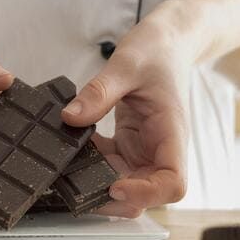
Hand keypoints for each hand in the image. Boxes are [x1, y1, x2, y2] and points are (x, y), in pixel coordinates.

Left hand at [62, 6, 191, 217]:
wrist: (167, 42)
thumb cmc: (157, 52)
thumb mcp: (126, 65)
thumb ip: (99, 93)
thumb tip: (70, 118)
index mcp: (171, 133)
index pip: (172, 183)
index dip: (146, 194)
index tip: (114, 187)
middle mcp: (161, 148)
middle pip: (146, 193)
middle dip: (112, 196)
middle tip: (75, 186)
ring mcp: (144, 149)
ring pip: (125, 183)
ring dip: (97, 182)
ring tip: (67, 169)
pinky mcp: (129, 145)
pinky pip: (110, 165)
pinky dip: (91, 163)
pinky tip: (73, 148)